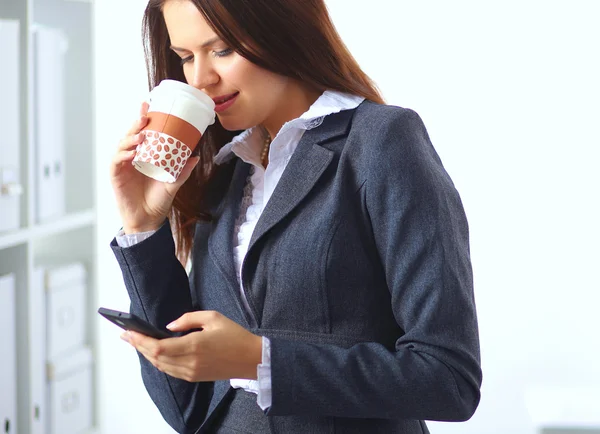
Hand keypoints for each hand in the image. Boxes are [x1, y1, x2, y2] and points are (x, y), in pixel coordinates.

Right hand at [110, 102, 199, 232]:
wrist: (149, 219)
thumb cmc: (158, 199)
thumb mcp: (174, 183)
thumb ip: (183, 170)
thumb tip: (196, 156)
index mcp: (145, 154)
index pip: (143, 132)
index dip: (144, 118)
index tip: (150, 104)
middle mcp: (132, 156)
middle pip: (131, 134)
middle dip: (136, 122)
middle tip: (145, 115)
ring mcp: (123, 165)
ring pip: (123, 145)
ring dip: (131, 137)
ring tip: (141, 134)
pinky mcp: (116, 175)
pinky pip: (117, 161)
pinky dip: (123, 155)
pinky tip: (132, 152)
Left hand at [121, 311, 261, 381]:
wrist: (251, 358)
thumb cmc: (234, 335)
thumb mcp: (213, 317)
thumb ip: (188, 319)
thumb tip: (168, 326)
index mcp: (194, 345)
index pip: (158, 347)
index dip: (140, 341)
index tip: (128, 333)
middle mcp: (190, 362)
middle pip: (155, 358)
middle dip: (138, 346)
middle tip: (127, 336)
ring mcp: (191, 372)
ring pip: (161, 366)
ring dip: (147, 355)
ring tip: (137, 343)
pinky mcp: (194, 377)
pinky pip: (170, 371)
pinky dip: (158, 362)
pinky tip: (155, 353)